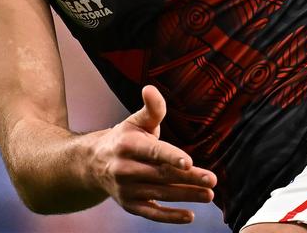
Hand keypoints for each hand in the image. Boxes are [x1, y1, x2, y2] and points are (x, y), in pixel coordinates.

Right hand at [88, 85, 216, 223]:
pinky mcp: (129, 205)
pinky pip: (151, 213)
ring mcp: (126, 189)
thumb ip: (151, 109)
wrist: (94, 164)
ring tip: (208, 195)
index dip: (171, 156)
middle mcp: (124, 168)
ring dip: (186, 196)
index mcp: (127, 145)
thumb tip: (151, 88)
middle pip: (162, 175)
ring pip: (160, 194)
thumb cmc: (124, 139)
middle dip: (188, 179)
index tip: (189, 162)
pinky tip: (189, 216)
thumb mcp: (135, 121)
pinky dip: (169, 217)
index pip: (153, 151)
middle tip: (212, 181)